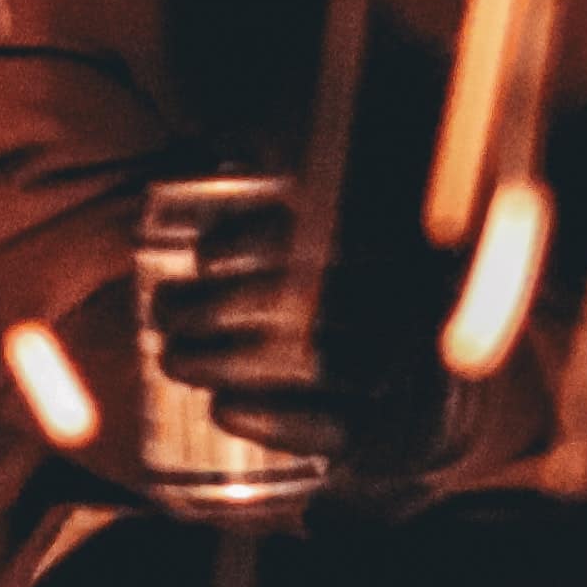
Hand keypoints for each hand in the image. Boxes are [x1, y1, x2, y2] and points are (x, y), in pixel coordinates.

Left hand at [141, 179, 425, 470]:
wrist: (420, 419)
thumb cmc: (359, 319)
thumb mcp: (347, 251)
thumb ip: (297, 200)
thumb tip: (225, 145)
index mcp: (404, 252)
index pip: (335, 236)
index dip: (262, 241)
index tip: (203, 255)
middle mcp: (414, 311)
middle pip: (308, 302)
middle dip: (219, 307)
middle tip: (165, 313)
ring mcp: (405, 379)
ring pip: (310, 365)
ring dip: (226, 361)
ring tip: (173, 358)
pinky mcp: (386, 441)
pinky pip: (324, 430)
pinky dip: (266, 419)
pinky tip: (221, 408)